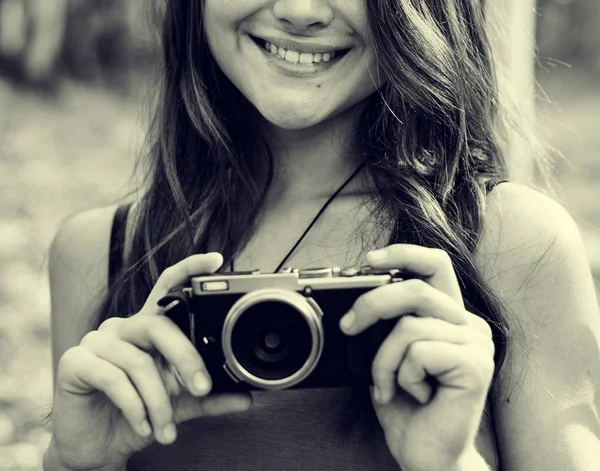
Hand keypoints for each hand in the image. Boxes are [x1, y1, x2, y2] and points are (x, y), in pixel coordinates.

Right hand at [49, 253, 252, 470]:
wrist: (97, 448)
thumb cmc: (137, 415)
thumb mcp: (181, 406)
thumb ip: (210, 398)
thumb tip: (247, 398)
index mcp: (147, 330)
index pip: (166, 288)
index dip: (189, 269)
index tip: (216, 260)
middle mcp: (122, 327)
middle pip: (159, 326)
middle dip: (186, 358)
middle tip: (202, 388)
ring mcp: (96, 342)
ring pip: (138, 362)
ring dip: (158, 402)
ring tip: (165, 427)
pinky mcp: (74, 362)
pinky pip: (113, 380)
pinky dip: (134, 408)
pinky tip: (142, 427)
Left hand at [340, 245, 494, 470]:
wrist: (427, 456)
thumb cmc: (408, 408)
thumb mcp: (388, 356)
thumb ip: (386, 326)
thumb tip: (358, 303)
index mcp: (449, 317)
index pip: (436, 265)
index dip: (403, 253)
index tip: (369, 260)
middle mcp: (468, 325)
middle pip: (415, 289)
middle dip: (372, 304)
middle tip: (349, 327)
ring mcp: (476, 345)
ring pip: (408, 326)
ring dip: (383, 361)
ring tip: (389, 385)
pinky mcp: (475, 366)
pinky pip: (418, 352)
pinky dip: (401, 376)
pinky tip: (415, 395)